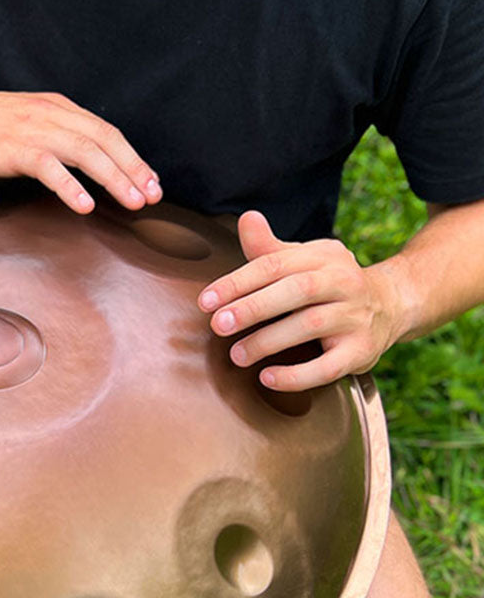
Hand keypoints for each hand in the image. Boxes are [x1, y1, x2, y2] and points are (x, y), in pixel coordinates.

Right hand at [0, 86, 161, 213]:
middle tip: (153, 196)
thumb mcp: (23, 125)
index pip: (106, 132)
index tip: (151, 182)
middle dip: (134, 169)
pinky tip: (84, 204)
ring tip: (133, 201)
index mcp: (57, 108)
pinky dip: (70, 185)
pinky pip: (49, 167)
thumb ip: (51, 138)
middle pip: (105, 140)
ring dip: (114, 178)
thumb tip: (76, 165)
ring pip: (85, 152)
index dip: (132, 158)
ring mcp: (32, 129)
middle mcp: (51, 114)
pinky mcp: (12, 148)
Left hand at [196, 211, 402, 390]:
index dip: (238, 282)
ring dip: (268, 341)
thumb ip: (269, 249)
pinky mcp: (361, 351)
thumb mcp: (303, 261)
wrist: (390, 306)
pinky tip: (268, 378)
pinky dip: (297, 376)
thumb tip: (246, 219)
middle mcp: (343, 282)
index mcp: (322, 257)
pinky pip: (328, 367)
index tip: (206, 301)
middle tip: (218, 325)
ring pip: (310, 326)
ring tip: (237, 355)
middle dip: (253, 307)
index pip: (276, 264)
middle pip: (297, 290)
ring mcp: (355, 317)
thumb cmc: (328, 284)